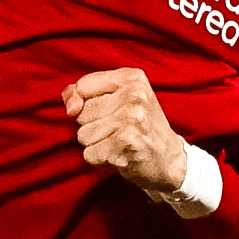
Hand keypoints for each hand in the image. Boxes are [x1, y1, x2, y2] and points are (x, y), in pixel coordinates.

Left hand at [62, 68, 186, 196]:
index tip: (98, 113)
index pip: (83, 85)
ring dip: (96, 144)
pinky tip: (118, 155)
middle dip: (92, 126)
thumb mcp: (121, 99)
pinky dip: (100, 159)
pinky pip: (90, 154)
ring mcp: (131, 120)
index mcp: (132, 78)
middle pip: (81, 113)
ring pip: (83, 135)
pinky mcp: (127, 144)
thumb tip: (68, 104)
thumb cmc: (141, 128)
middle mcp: (134, 96)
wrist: (170, 160)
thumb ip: (87, 93)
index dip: (80, 102)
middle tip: (117, 130)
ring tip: (117, 142)